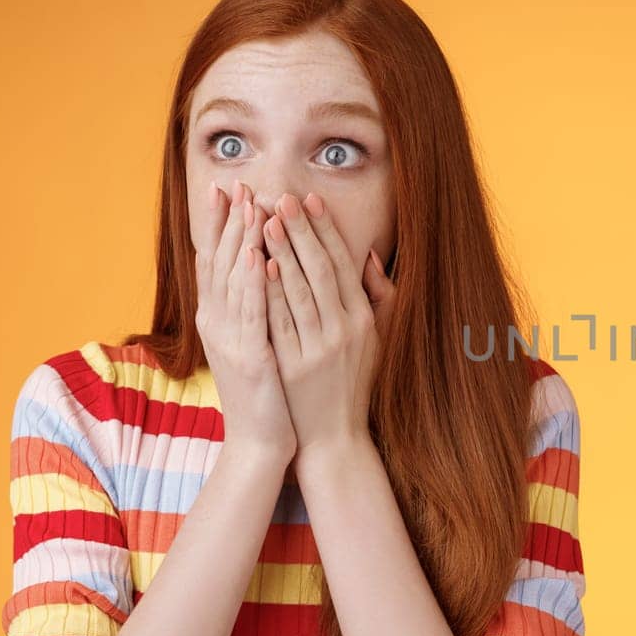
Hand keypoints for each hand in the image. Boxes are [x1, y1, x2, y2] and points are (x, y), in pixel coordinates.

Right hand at [189, 179, 296, 466]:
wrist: (261, 441)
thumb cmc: (268, 391)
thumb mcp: (258, 342)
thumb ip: (257, 306)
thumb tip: (263, 268)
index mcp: (221, 317)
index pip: (216, 260)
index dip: (218, 224)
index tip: (224, 188)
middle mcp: (219, 323)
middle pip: (221, 262)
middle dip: (229, 221)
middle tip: (236, 183)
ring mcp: (231, 339)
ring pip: (235, 280)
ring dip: (243, 242)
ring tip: (250, 206)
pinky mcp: (251, 356)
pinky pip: (254, 313)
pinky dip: (255, 284)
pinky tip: (261, 258)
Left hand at [260, 191, 397, 464]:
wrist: (334, 439)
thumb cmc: (353, 384)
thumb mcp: (377, 339)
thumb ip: (378, 295)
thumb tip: (366, 254)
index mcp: (363, 321)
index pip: (343, 265)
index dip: (326, 231)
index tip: (309, 200)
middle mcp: (343, 331)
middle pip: (321, 271)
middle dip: (300, 231)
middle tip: (281, 196)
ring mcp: (318, 349)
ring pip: (298, 291)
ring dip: (281, 251)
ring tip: (265, 218)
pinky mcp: (293, 366)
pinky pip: (278, 321)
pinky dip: (268, 291)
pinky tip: (257, 265)